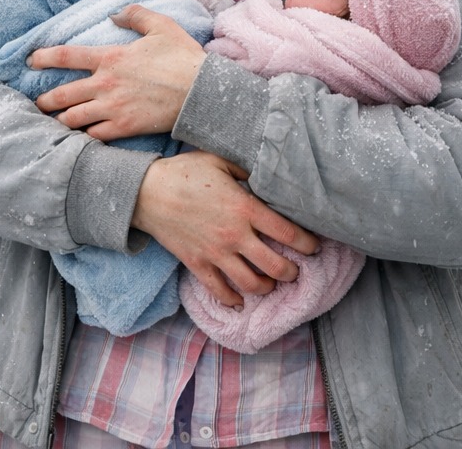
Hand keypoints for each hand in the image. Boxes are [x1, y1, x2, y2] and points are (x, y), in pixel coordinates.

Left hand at [32, 5, 205, 140]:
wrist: (202, 93)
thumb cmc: (183, 57)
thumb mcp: (161, 25)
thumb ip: (134, 14)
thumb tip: (114, 14)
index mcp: (110, 57)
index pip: (66, 56)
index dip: (43, 57)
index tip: (31, 60)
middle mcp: (105, 84)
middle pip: (61, 95)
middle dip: (44, 100)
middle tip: (37, 102)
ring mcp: (113, 108)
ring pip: (72, 119)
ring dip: (59, 120)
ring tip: (53, 122)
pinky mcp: (124, 128)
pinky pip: (93, 136)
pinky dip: (83, 137)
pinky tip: (80, 137)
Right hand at [132, 151, 321, 306]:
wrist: (147, 191)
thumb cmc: (184, 172)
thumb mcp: (219, 161)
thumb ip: (246, 170)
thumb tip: (265, 177)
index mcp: (244, 208)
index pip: (287, 232)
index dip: (307, 243)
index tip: (315, 247)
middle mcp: (235, 235)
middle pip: (275, 266)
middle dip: (291, 271)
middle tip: (295, 269)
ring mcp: (216, 253)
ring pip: (252, 284)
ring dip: (266, 287)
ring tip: (271, 283)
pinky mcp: (197, 264)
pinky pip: (220, 291)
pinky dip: (233, 300)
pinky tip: (240, 299)